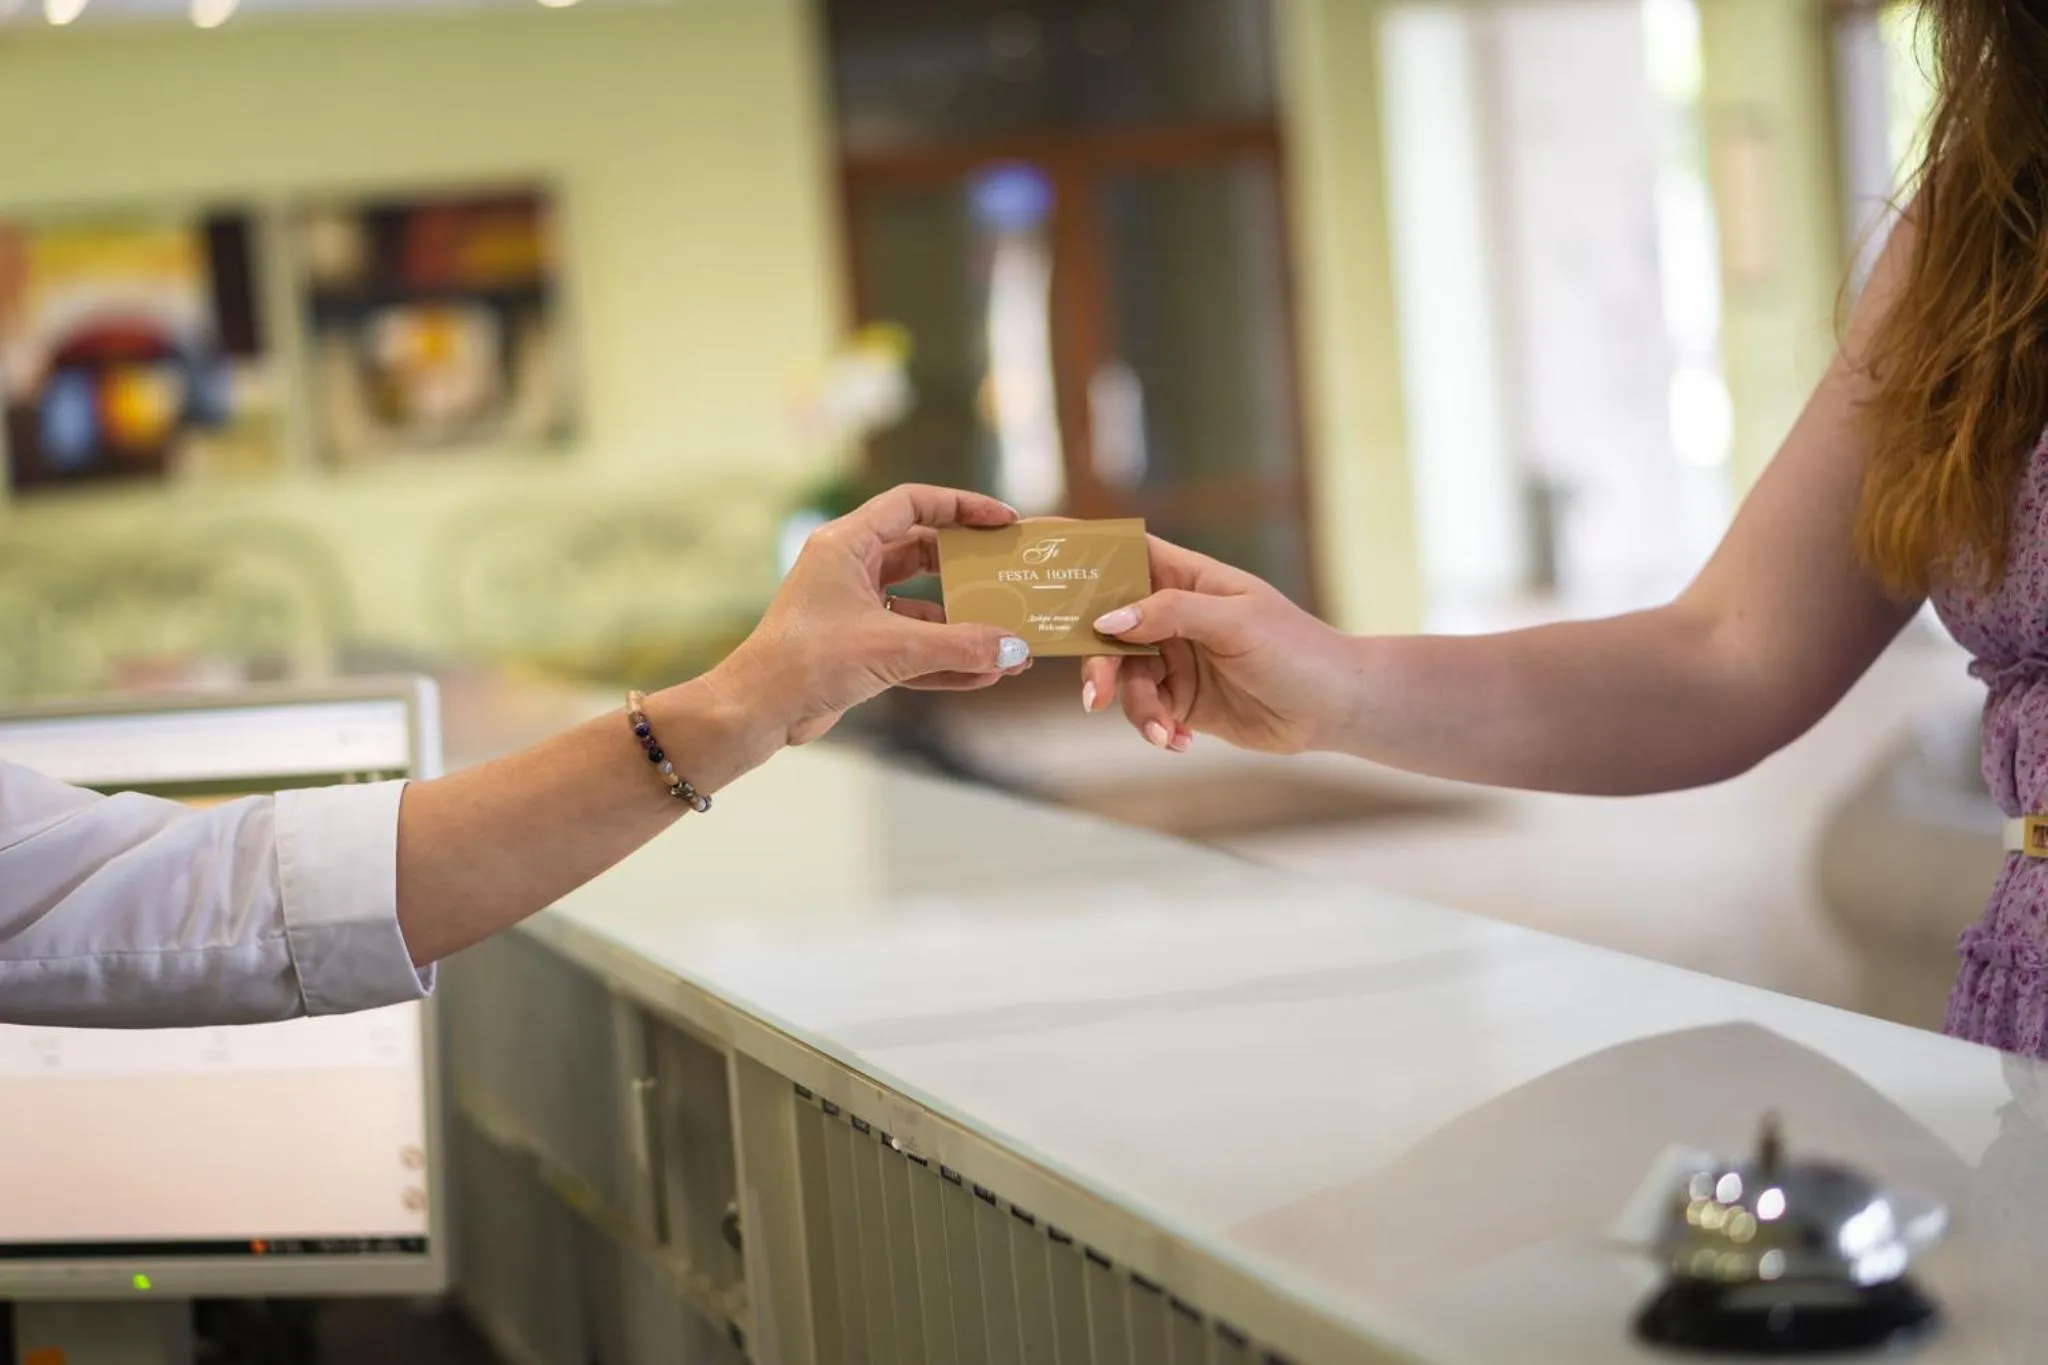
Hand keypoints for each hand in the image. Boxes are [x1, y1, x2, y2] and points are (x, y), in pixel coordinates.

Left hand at [712, 484, 1032, 745]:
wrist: (757, 712)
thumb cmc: (807, 663)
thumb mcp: (893, 648)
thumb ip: (959, 646)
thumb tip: (1015, 649)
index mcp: (846, 543)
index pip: (913, 504)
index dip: (961, 506)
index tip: (1003, 521)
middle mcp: (849, 569)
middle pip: (922, 552)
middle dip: (967, 569)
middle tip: (1008, 575)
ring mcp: (853, 609)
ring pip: (920, 605)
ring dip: (961, 624)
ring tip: (1006, 641)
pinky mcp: (857, 647)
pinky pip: (911, 645)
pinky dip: (943, 657)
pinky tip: (982, 675)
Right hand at [1079, 537, 1356, 754]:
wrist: (1334, 708)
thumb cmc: (1296, 650)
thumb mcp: (1235, 622)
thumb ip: (1170, 614)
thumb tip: (1109, 619)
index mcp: (1186, 579)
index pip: (1125, 554)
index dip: (1082, 551)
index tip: (1037, 550)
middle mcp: (1172, 615)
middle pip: (1108, 629)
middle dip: (1098, 664)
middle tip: (1094, 696)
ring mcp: (1175, 659)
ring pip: (1124, 679)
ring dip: (1136, 710)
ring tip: (1164, 734)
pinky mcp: (1182, 701)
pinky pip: (1147, 713)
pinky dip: (1155, 730)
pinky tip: (1179, 744)